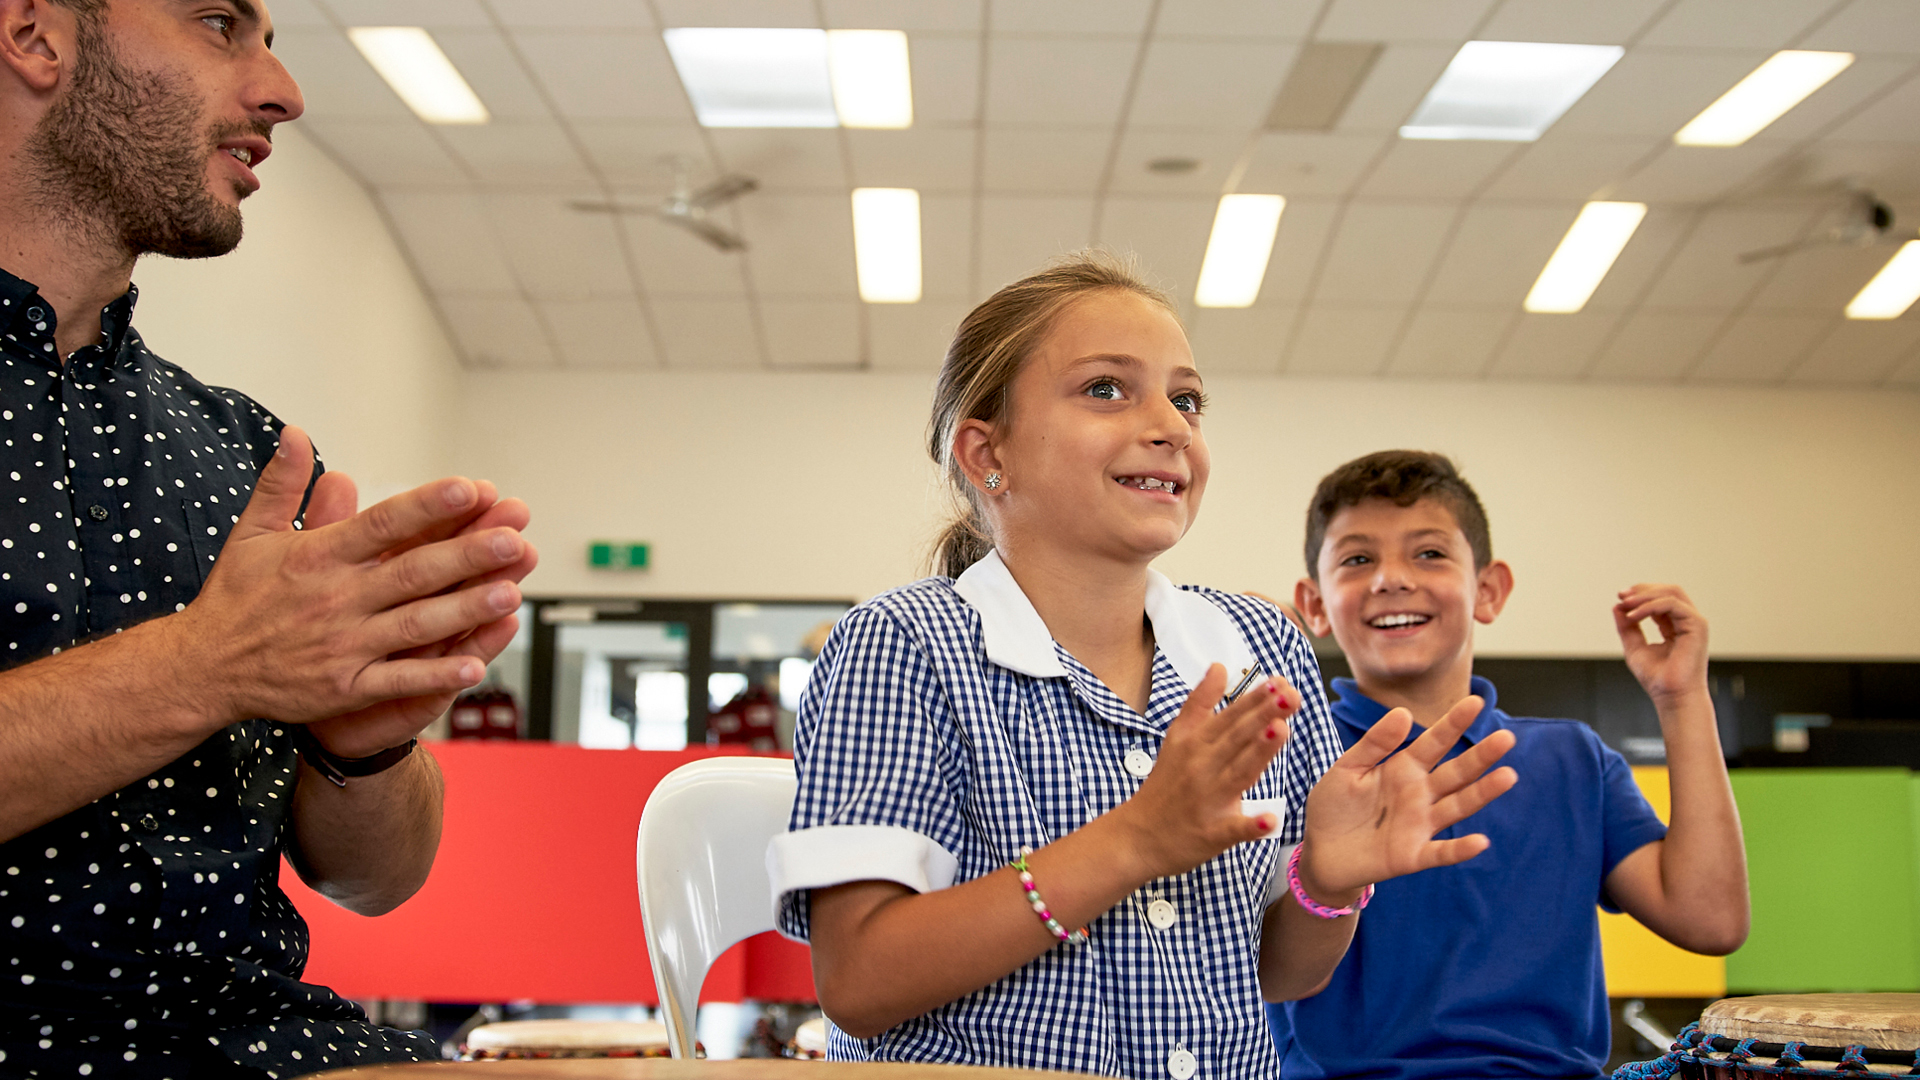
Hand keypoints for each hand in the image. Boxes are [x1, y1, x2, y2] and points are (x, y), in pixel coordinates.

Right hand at [172, 427, 531, 731]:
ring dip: (464, 610)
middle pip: (411, 572)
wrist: (200, 669)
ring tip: (511, 591)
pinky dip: (435, 675)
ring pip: (414, 625)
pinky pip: (397, 680)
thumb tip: (296, 433)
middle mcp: (335, 598)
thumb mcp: (251, 533)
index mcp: (319, 556)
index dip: (427, 506)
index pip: (382, 524)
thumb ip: (282, 485)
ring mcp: (342, 645)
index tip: (470, 488)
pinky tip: (476, 665)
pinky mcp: (343, 687)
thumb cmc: (234, 598)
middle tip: (515, 538)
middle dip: (466, 555)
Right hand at [1116, 664, 1295, 880]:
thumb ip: (1200, 702)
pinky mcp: (1212, 834)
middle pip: (1237, 738)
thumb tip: (1219, 666)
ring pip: (1238, 772)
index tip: (1278, 681)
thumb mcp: (1177, 737)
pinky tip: (1269, 819)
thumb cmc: (1166, 784)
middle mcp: (1202, 767)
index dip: (1254, 699)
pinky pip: (1233, 829)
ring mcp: (1208, 800)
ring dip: (1260, 752)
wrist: (1139, 836)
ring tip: (1282, 730)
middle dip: (1265, 715)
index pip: (1230, 717)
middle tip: (1290, 696)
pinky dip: (1250, 825)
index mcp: (1196, 743)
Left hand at [1297, 696, 1516, 898]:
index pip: (1435, 742)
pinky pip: (1441, 852)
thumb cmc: (1333, 805)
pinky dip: (1460, 848)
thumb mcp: (1348, 767)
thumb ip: (1375, 743)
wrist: (1318, 850)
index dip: (1454, 723)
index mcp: (1404, 768)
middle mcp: (1420, 794)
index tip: (1476, 701)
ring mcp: (1420, 824)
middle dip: (1481, 756)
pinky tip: (1480, 841)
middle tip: (1506, 738)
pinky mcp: (1413, 855)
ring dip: (1482, 793)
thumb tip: (1403, 712)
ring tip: (1508, 776)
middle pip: (1456, 772)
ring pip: (1457, 806)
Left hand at [1615, 584, 1708, 705]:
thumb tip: (1617, 606)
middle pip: (1668, 590)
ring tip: (1626, 605)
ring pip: (1671, 593)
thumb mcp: (1634, 647)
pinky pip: (1672, 604)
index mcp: (1674, 626)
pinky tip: (1634, 616)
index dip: (1639, 594)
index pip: (1659, 599)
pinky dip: (1650, 606)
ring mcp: (1694, 622)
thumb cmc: (1657, 679)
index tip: (1620, 598)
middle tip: (1622, 596)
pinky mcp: (1697, 625)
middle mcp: (1686, 622)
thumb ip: (1627, 627)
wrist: (1672, 697)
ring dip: (1644, 596)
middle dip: (1642, 589)